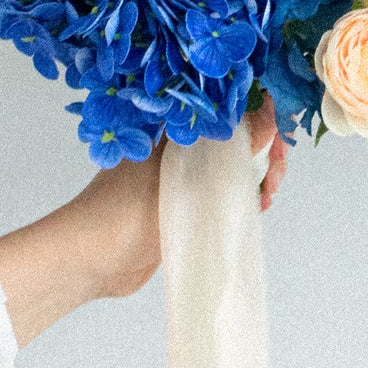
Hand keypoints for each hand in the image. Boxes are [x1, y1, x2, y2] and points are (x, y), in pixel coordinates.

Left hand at [0, 96, 288, 344]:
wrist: (89, 260)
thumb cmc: (123, 211)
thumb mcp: (182, 177)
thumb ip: (229, 150)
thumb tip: (270, 120)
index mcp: (174, 126)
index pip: (229, 107)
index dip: (260, 117)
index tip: (278, 138)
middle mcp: (180, 146)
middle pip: (236, 136)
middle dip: (264, 150)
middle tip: (276, 174)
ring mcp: (183, 175)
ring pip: (234, 165)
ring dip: (258, 174)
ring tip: (268, 192)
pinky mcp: (185, 204)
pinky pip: (225, 191)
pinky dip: (244, 196)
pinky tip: (257, 206)